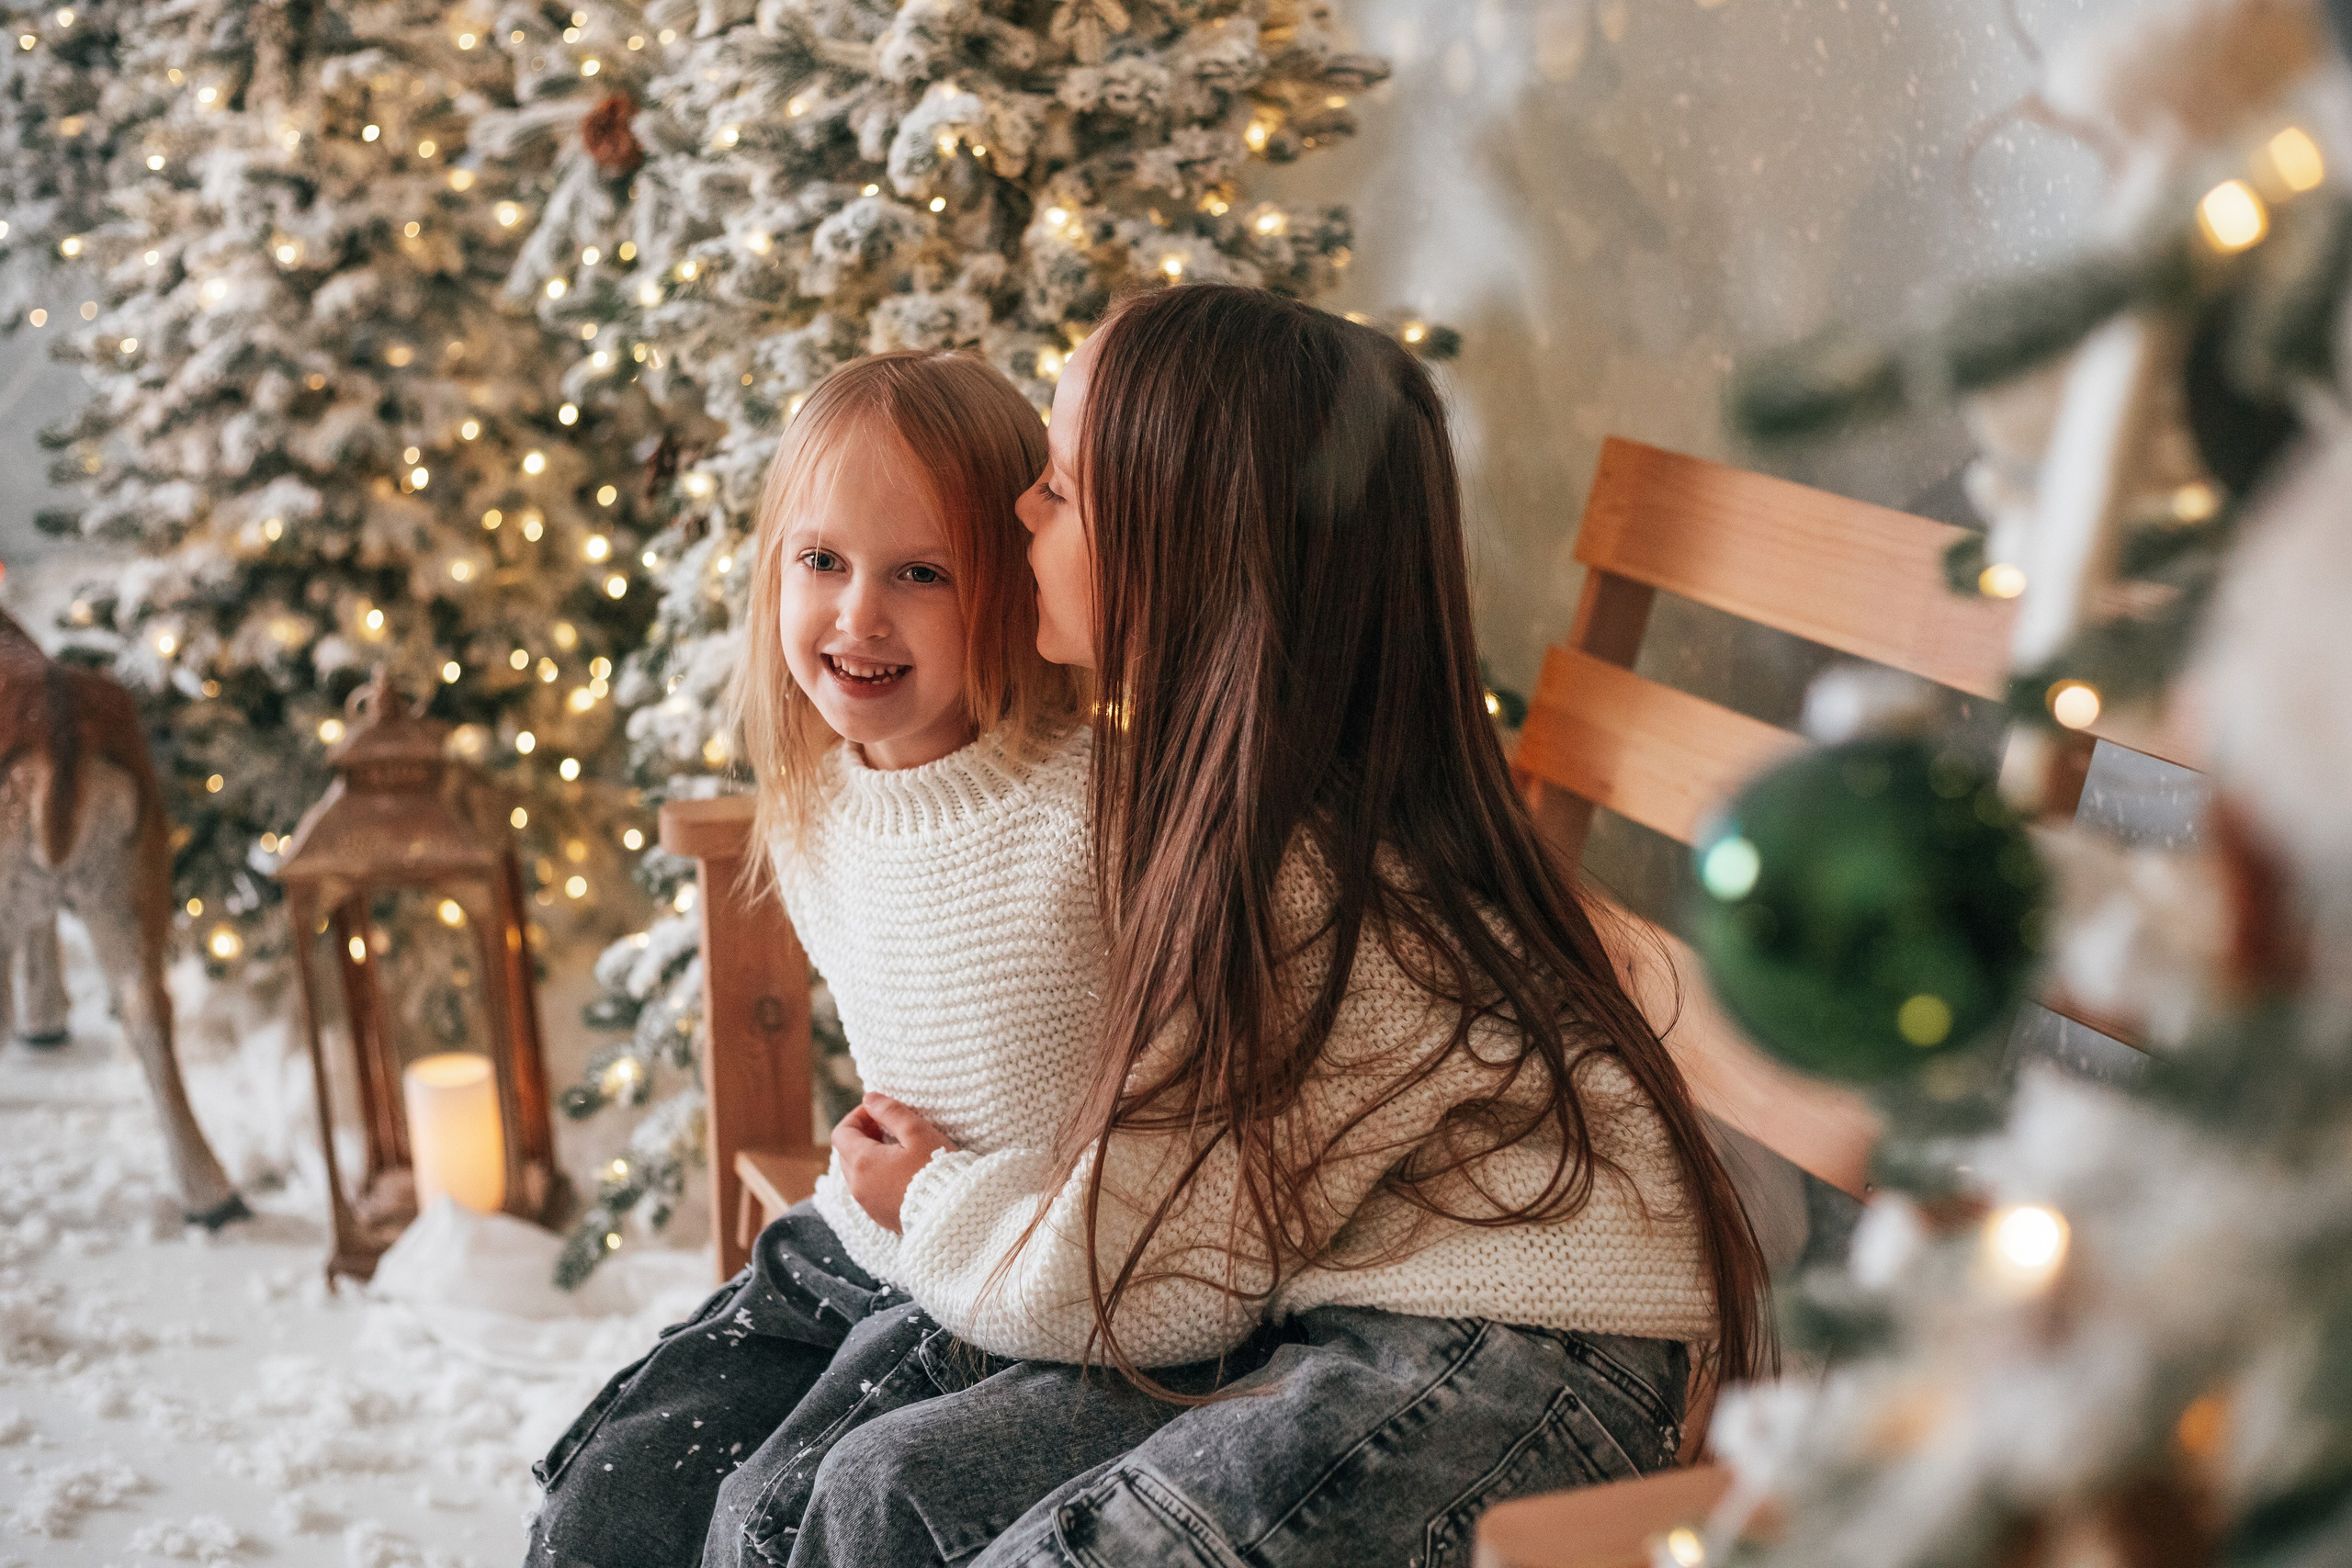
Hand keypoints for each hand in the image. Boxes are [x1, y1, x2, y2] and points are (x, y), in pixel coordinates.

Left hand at [830, 1092, 954, 1233]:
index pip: (842, 1133)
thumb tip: (869, 1098)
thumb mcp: (916, 1132)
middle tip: (888, 1126)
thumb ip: (890, 1112)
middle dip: (863, 1135)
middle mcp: (858, 1186)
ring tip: (897, 1148)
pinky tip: (902, 1171)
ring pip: (857, 1173)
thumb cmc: (936, 1169)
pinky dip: (877, 1175)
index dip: (857, 1116)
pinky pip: (869, 1190)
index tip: (878, 1111)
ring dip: (869, 1156)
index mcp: (862, 1162)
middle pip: (847, 1153)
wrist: (952, 1212)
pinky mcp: (880, 1216)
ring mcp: (868, 1204)